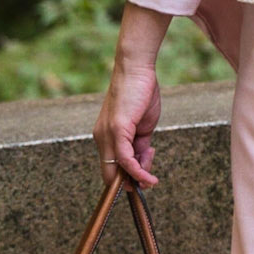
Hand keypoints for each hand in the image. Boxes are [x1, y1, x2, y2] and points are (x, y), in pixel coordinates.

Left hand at [93, 2, 170, 187]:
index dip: (125, 181)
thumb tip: (142, 163)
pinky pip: (124, 160)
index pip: (110, 169)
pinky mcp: (117, 130)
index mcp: (107, 137)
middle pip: (110, 175)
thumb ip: (139, 145)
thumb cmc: (141, 92)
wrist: (136, 68)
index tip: (143, 183)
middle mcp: (102, 138)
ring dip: (137, 179)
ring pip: (118, 170)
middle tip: (149, 183)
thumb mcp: (142, 126)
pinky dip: (137, 172)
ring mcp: (107, 135)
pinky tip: (149, 177)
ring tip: (152, 177)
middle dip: (130, 184)